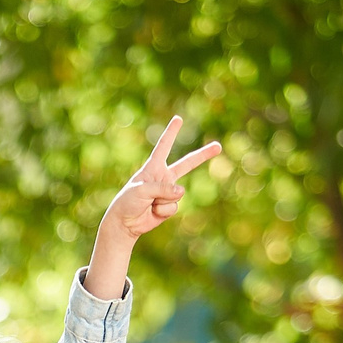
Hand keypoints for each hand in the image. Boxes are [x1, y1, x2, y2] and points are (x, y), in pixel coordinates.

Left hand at [85, 115, 220, 297]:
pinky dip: (163, 211)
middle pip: (187, 164)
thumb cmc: (127, 202)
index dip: (171, 132)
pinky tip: (152, 212)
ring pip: (177, 193)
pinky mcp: (169, 206)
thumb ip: (162, 189)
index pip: (164, 146)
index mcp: (153, 167)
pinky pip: (173, 207)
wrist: (124, 223)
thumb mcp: (141, 191)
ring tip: (148, 204)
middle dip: (203, 155)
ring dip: (162, 201)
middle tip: (218, 146)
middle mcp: (163, 177)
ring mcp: (168, 192)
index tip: (178, 119)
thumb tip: (181, 191)